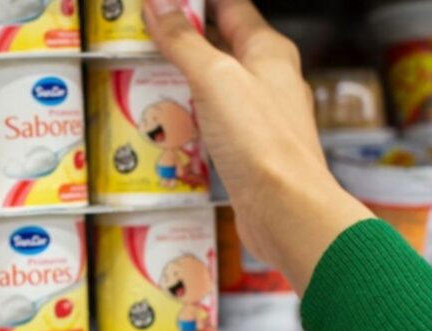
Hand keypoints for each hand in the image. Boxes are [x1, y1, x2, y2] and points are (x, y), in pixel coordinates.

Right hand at [144, 0, 373, 292]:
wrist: (285, 209)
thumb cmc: (264, 144)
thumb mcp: (214, 79)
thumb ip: (184, 41)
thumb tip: (160, 6)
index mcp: (269, 51)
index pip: (231, 7)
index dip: (196, 3)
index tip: (166, 6)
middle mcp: (270, 80)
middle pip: (222, 45)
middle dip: (184, 40)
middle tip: (146, 39)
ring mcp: (260, 116)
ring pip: (217, 86)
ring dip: (184, 81)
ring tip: (147, 79)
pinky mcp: (249, 149)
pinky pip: (215, 122)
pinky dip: (190, 118)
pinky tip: (170, 126)